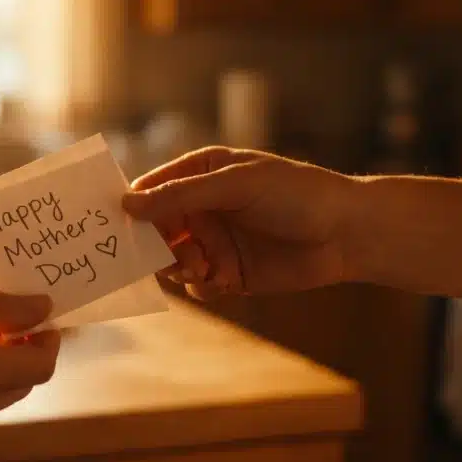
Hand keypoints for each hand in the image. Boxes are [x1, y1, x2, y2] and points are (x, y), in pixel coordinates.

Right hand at [123, 146, 355, 299]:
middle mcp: (201, 210)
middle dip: (153, 246)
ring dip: (178, 268)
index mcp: (199, 175)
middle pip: (154, 232)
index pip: (149, 191)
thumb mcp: (235, 185)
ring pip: (171, 262)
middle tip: (162, 255)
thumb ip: (181, 196)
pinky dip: (201, 286)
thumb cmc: (296, 194)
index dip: (130, 208)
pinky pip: (196, 286)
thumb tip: (127, 204)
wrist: (347, 235)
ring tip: (200, 267)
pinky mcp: (227, 275)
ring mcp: (213, 243)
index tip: (115, 226)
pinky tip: (221, 280)